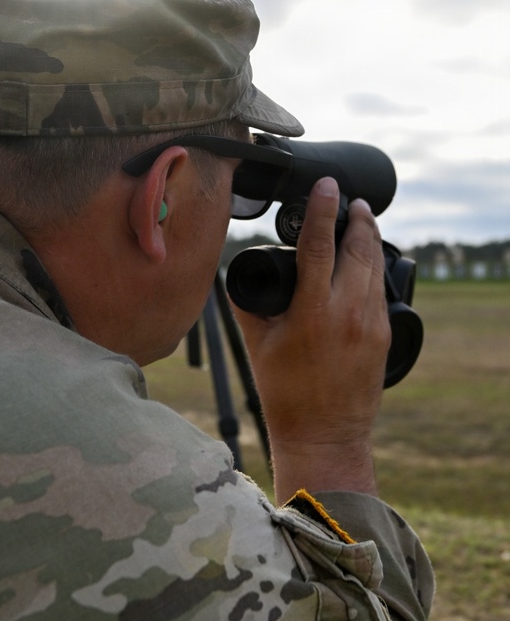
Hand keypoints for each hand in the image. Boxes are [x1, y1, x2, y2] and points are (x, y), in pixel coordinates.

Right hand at [231, 178, 391, 500]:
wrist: (324, 434)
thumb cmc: (286, 393)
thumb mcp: (258, 345)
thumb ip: (247, 304)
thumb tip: (235, 274)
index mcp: (313, 310)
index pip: (320, 245)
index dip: (323, 210)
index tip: (327, 186)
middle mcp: (348, 312)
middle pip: (359, 248)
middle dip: (358, 218)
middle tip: (352, 199)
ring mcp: (372, 324)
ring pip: (376, 267)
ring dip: (370, 239)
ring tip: (363, 220)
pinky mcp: (385, 336)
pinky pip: (381, 290)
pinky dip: (374, 268)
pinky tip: (368, 261)